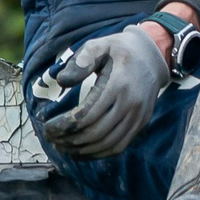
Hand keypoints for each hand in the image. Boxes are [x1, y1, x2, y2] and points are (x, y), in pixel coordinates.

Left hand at [41, 25, 170, 158]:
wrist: (152, 57)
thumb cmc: (119, 50)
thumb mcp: (99, 45)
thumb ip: (81, 60)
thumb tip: (62, 81)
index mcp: (118, 84)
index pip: (87, 115)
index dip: (64, 125)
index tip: (47, 127)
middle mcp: (130, 103)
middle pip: (95, 132)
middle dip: (69, 139)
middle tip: (51, 138)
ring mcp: (138, 116)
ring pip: (107, 143)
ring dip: (82, 150)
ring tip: (62, 146)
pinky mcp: (141, 123)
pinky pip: (119, 146)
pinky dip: (99, 153)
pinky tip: (82, 151)